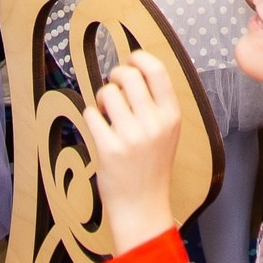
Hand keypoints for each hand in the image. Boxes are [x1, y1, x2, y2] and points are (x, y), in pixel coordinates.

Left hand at [85, 50, 183, 252]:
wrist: (143, 205)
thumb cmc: (152, 165)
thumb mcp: (167, 131)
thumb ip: (156, 103)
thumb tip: (134, 68)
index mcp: (171, 116)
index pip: (157, 71)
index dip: (139, 57)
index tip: (130, 59)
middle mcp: (154, 123)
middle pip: (129, 75)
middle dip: (116, 74)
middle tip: (114, 86)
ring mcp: (131, 137)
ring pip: (107, 92)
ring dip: (102, 98)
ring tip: (105, 111)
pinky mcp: (109, 149)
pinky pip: (91, 114)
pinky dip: (91, 116)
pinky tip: (99, 128)